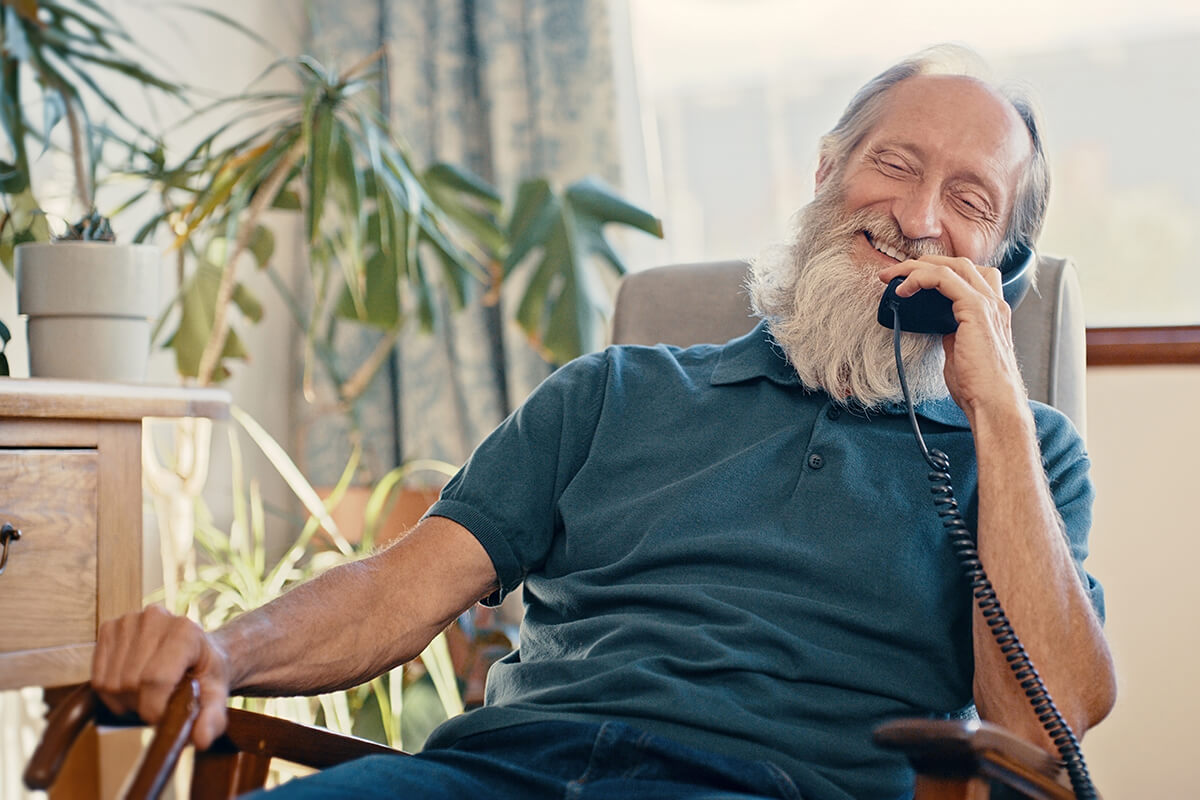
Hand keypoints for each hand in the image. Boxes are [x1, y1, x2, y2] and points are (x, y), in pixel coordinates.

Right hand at [92, 605, 230, 748]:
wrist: (195, 650)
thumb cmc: (205, 673)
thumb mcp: (216, 695)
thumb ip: (213, 718)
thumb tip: (201, 740)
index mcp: (185, 631)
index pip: (155, 679)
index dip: (155, 709)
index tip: (165, 716)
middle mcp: (155, 618)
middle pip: (130, 684)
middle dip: (143, 705)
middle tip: (161, 702)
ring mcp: (129, 620)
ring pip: (111, 684)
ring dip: (126, 701)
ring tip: (149, 692)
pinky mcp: (109, 628)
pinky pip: (97, 678)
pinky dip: (112, 694)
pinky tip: (133, 686)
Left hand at [877, 255, 1026, 417]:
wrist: (992, 402)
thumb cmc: (977, 385)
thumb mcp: (959, 351)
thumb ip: (951, 332)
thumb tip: (934, 324)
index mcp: (992, 311)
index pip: (970, 274)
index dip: (940, 270)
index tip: (911, 280)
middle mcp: (994, 303)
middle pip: (959, 264)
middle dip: (924, 263)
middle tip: (895, 274)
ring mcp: (988, 304)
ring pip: (951, 266)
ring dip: (917, 267)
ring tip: (892, 277)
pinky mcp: (976, 310)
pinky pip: (944, 279)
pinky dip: (920, 279)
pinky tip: (903, 290)